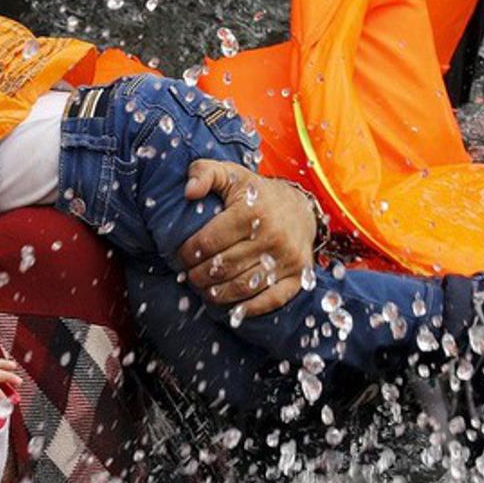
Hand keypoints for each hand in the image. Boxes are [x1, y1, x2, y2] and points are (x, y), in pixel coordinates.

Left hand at [181, 160, 318, 318]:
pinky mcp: (298, 276)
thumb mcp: (231, 175)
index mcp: (252, 211)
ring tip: (204, 290)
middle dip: (199, 275)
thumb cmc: (256, 194)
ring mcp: (287, 258)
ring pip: (243, 286)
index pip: (209, 241)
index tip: (182, 256)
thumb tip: (189, 191)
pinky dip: (248, 309)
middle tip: (190, 276)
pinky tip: (231, 309)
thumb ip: (204, 173)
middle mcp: (273, 236)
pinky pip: (270, 300)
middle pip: (223, 267)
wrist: (301, 209)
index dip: (188, 253)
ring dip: (217, 294)